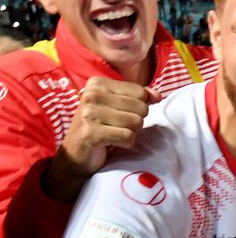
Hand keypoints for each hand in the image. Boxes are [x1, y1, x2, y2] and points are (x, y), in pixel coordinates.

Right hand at [46, 77, 161, 201]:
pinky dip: (125, 143)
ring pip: (136, 123)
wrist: (75, 154)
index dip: (139, 107)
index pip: (140, 92)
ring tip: (113, 134)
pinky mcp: (91, 133)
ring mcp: (89, 114)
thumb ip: (139, 97)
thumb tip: (158, 96)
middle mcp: (91, 95)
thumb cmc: (99, 127)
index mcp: (97, 83)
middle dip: (135, 121)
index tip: (120, 114)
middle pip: (141, 108)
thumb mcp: (117, 106)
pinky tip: (111, 143)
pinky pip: (128, 137)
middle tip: (116, 127)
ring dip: (129, 133)